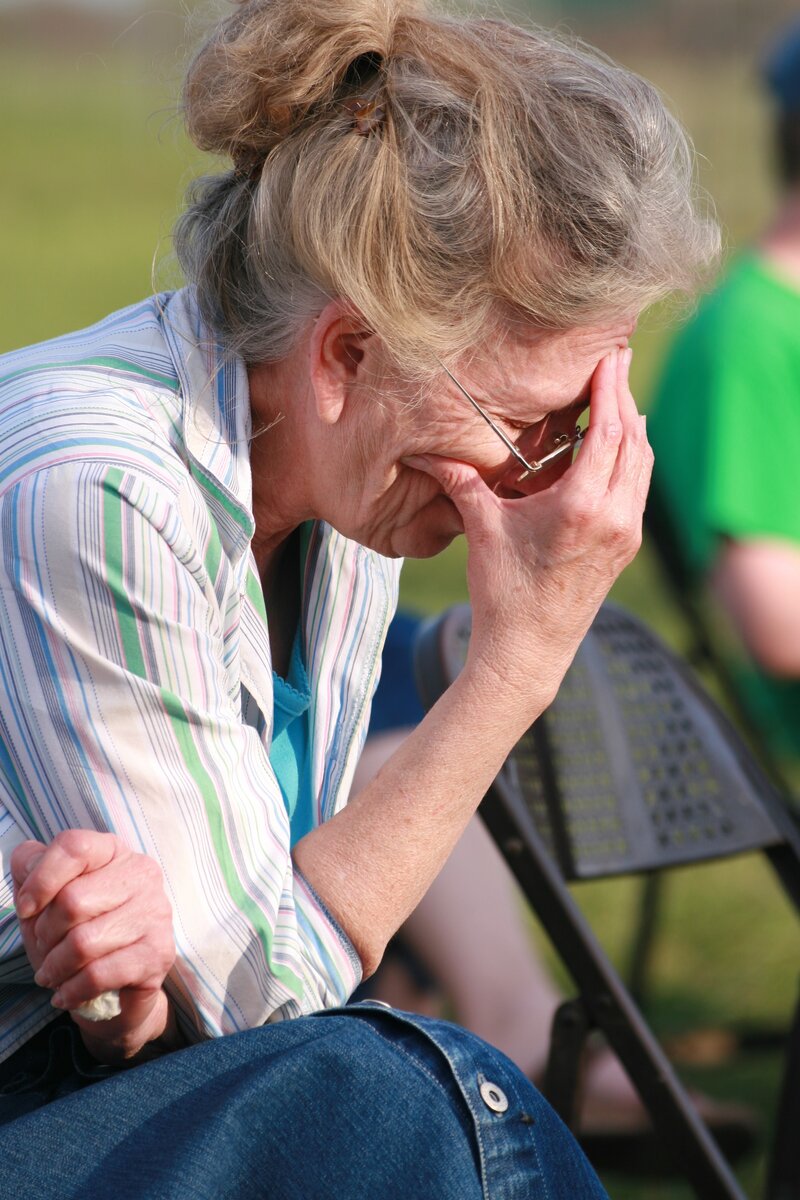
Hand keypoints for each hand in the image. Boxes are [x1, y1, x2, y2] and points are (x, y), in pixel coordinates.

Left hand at [11, 831, 177, 1061]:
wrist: (114, 986)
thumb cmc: (75, 931)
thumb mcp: (45, 895)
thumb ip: (30, 867)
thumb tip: (29, 870)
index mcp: (113, 851)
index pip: (74, 848)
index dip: (40, 880)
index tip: (26, 909)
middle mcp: (141, 874)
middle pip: (72, 901)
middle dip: (46, 935)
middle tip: (46, 949)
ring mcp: (155, 913)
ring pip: (84, 943)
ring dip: (56, 968)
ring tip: (53, 974)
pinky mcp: (158, 953)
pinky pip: (100, 974)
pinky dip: (72, 990)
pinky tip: (66, 993)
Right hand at [405, 348, 651, 708]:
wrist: (529, 651)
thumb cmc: (504, 593)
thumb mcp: (483, 529)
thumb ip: (461, 481)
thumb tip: (422, 449)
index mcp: (581, 506)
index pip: (608, 430)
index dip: (611, 388)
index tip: (610, 354)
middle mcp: (614, 516)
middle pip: (634, 438)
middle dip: (625, 396)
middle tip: (617, 359)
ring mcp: (626, 533)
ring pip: (643, 463)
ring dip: (632, 425)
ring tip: (618, 394)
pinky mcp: (626, 546)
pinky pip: (638, 486)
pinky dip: (632, 457)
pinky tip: (617, 444)